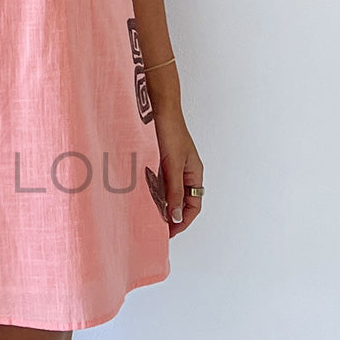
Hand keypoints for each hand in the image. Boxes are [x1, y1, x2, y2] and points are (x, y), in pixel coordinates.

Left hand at [152, 105, 203, 237]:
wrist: (159, 107)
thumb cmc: (170, 131)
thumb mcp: (173, 165)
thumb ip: (175, 191)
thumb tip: (176, 215)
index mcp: (195, 173)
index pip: (194, 205)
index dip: (183, 220)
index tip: (169, 232)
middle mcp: (186, 171)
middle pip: (183, 201)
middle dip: (173, 215)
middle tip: (158, 227)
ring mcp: (174, 165)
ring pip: (171, 192)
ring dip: (163, 203)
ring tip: (150, 214)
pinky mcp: (162, 159)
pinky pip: (161, 181)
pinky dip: (155, 190)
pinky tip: (144, 195)